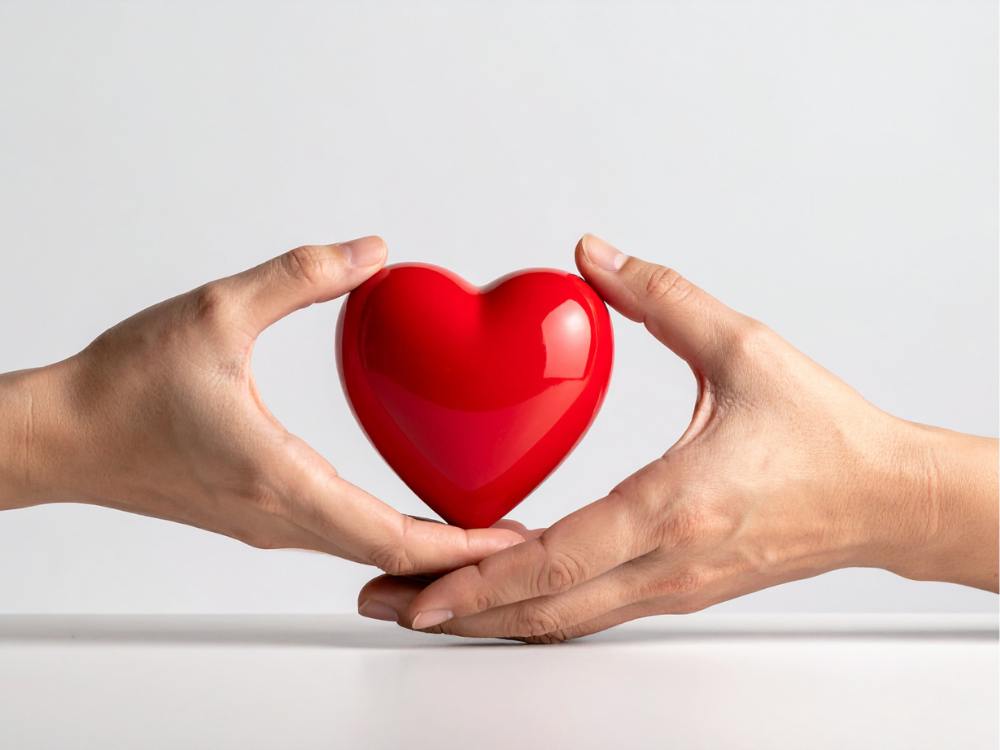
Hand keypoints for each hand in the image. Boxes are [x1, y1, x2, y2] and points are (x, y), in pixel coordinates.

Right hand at [0, 238, 521, 577]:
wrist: (61, 436)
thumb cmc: (123, 387)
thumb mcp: (216, 312)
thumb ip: (300, 278)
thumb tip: (371, 253)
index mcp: (279, 481)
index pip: (391, 536)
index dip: (464, 545)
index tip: (518, 543)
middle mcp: (279, 518)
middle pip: (391, 556)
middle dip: (462, 556)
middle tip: (523, 541)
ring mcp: (267, 524)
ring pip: (365, 552)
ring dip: (428, 548)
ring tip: (484, 529)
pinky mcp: (256, 514)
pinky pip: (339, 535)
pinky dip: (388, 534)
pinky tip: (412, 513)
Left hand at [359, 234, 998, 640]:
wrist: (883, 496)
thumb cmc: (822, 430)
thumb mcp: (744, 347)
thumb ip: (661, 297)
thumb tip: (594, 255)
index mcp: (678, 506)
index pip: (562, 558)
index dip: (484, 580)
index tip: (420, 589)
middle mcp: (670, 563)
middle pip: (546, 611)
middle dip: (460, 615)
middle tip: (389, 606)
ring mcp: (674, 586)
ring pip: (565, 622)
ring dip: (490, 620)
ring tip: (425, 610)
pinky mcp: (680, 588)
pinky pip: (592, 610)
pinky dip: (536, 609)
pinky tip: (503, 597)